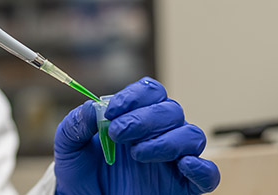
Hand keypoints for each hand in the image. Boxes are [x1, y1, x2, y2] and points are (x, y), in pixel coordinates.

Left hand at [54, 77, 219, 194]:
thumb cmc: (82, 173)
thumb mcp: (69, 148)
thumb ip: (75, 125)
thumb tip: (92, 107)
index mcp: (135, 117)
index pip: (150, 92)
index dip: (134, 96)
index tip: (112, 111)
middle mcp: (159, 134)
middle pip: (172, 110)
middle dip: (144, 118)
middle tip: (118, 133)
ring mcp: (173, 159)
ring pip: (192, 135)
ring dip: (166, 141)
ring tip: (136, 154)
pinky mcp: (183, 185)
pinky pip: (209, 174)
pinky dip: (201, 167)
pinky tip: (182, 165)